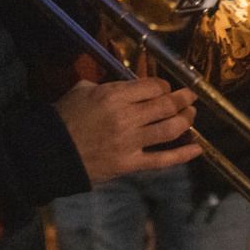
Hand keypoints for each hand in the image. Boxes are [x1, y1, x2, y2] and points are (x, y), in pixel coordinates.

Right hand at [53, 78, 201, 183]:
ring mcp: (130, 142)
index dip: (164, 86)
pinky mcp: (130, 164)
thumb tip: (127, 86)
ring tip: (192, 115)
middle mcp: (127, 117)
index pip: (153, 87)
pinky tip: (198, 149)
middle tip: (191, 97)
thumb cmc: (64, 117)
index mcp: (114, 96)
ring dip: (186, 121)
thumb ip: (108, 85)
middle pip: (166, 105)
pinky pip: (162, 160)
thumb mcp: (82, 89)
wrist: (51, 152)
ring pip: (169, 129)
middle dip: (182, 99)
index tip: (166, 89)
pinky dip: (182, 155)